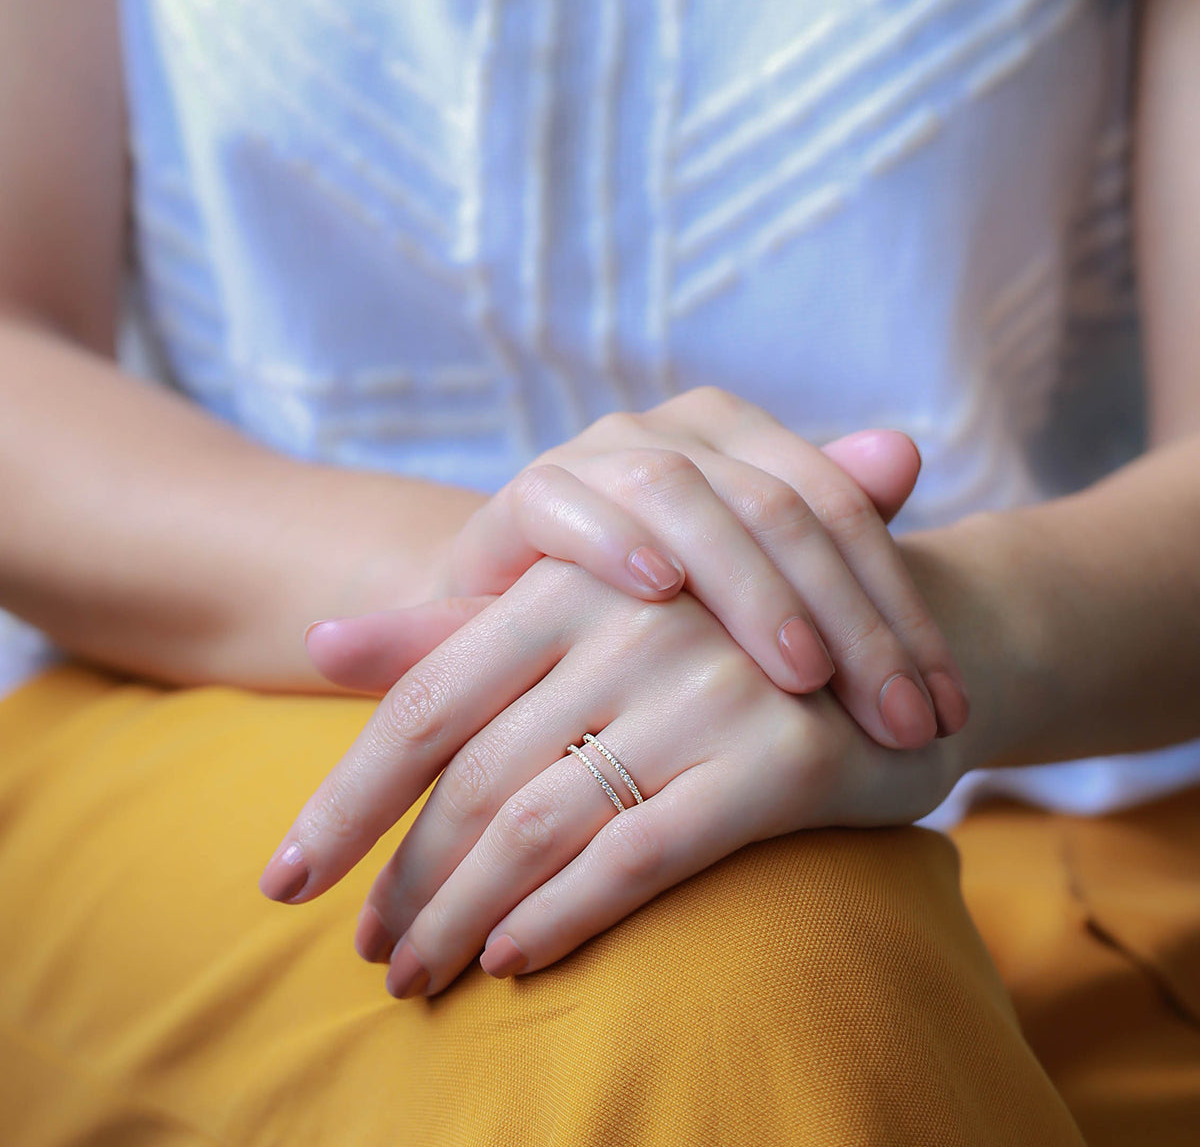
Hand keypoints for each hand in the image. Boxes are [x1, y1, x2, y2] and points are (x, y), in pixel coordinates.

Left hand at [263, 558, 965, 997]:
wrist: (881, 650)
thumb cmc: (703, 642)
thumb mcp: (579, 619)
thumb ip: (454, 634)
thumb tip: (316, 641)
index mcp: (570, 582)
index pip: (423, 701)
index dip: (345, 799)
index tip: (283, 881)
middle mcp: (630, 624)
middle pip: (472, 776)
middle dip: (405, 880)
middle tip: (370, 953)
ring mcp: (707, 689)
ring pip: (541, 821)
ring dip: (463, 916)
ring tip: (419, 975)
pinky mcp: (777, 761)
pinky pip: (635, 857)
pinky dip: (561, 916)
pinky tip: (514, 960)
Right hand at [436, 389, 968, 749]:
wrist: (527, 627)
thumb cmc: (655, 622)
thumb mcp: (753, 598)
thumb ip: (826, 532)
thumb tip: (906, 454)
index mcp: (742, 440)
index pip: (842, 509)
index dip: (900, 608)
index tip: (944, 714)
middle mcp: (674, 433)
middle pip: (779, 507)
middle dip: (848, 620)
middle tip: (897, 722)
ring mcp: (596, 456)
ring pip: (685, 497)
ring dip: (747, 586)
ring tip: (803, 674)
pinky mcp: (526, 493)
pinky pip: (568, 502)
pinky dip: (613, 540)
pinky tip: (660, 594)